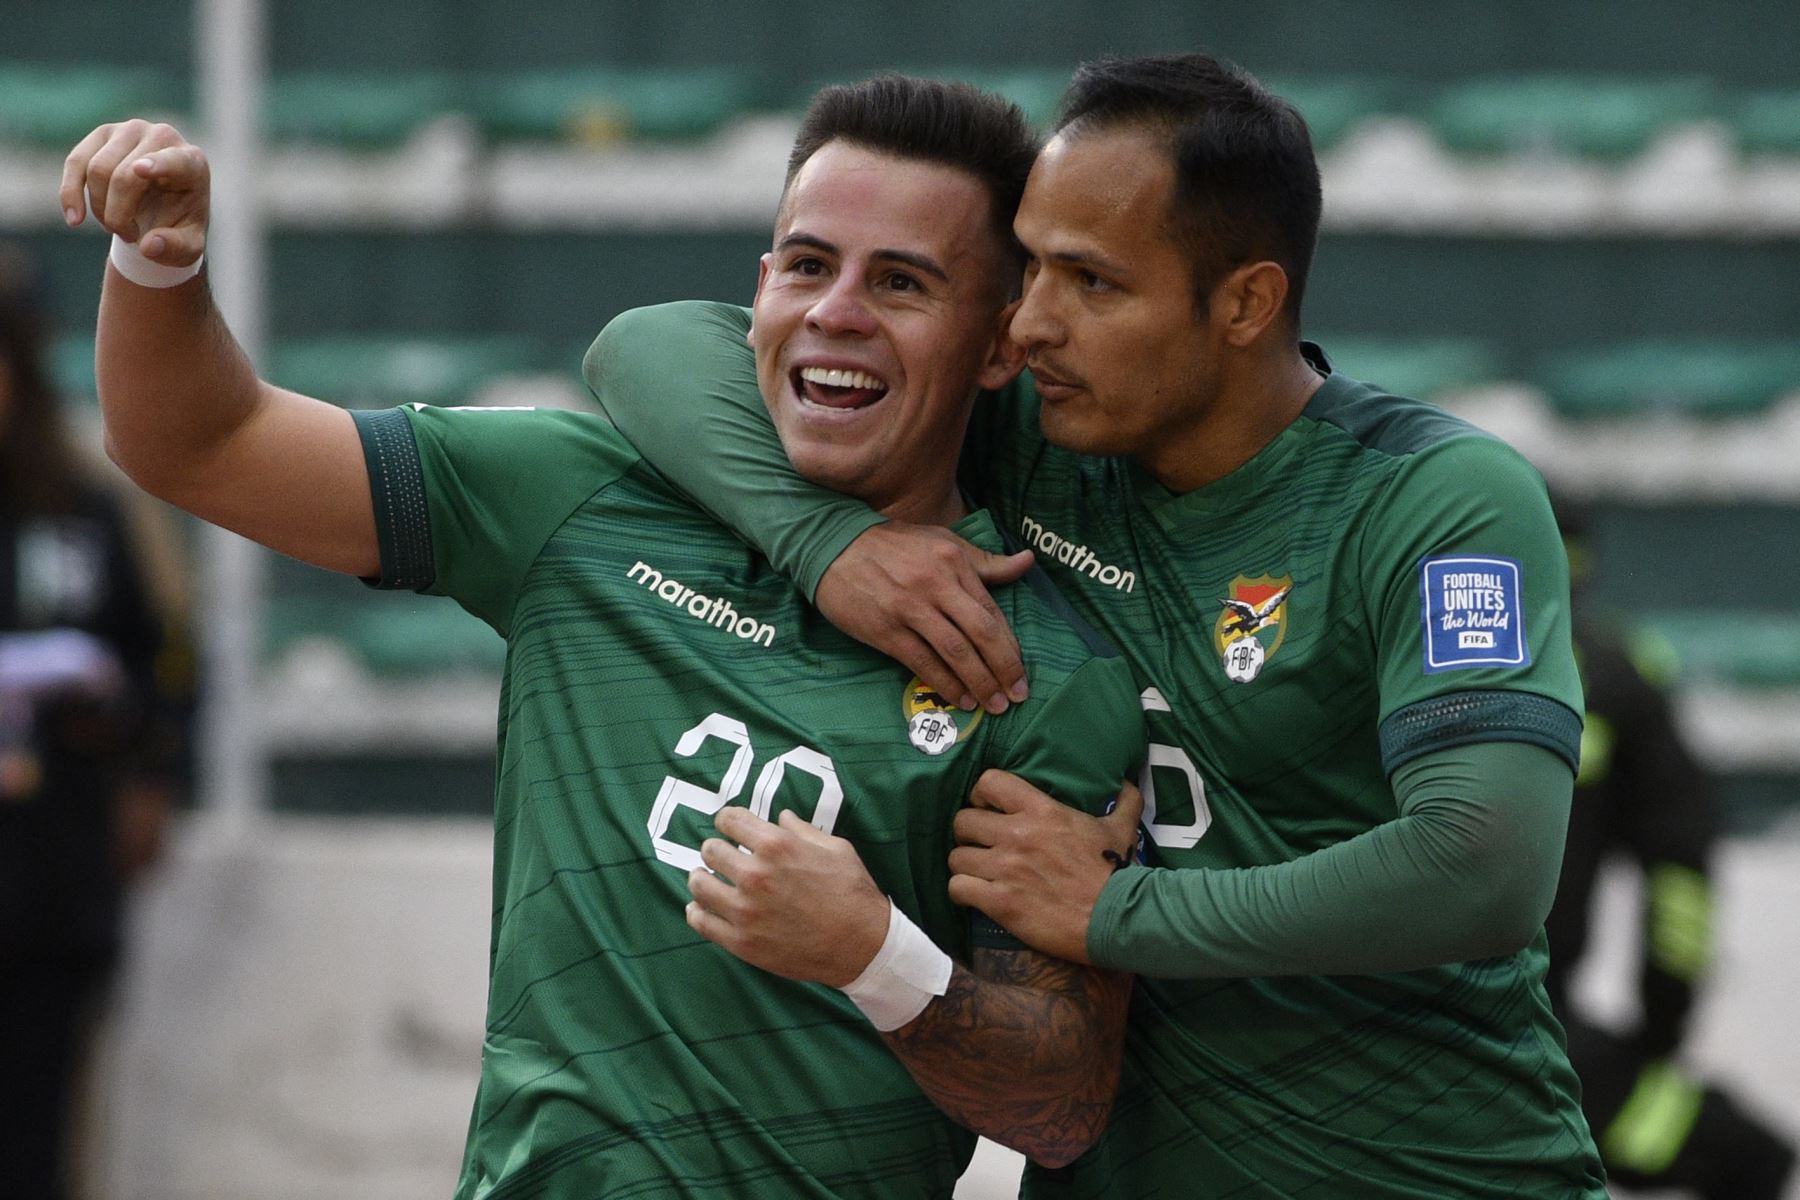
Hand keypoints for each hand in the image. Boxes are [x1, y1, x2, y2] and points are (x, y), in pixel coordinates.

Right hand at [61, 119, 209, 266]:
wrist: (165, 207)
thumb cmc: (180, 224)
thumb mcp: (189, 246)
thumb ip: (176, 248)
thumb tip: (149, 246)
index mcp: (191, 162)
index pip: (174, 161)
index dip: (157, 165)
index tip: (140, 170)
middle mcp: (162, 137)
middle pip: (124, 177)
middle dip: (118, 216)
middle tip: (129, 236)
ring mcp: (129, 131)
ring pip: (97, 170)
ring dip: (100, 208)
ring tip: (116, 225)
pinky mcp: (102, 134)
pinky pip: (76, 162)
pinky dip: (70, 193)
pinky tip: (74, 219)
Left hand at [687, 806, 891, 986]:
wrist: (861, 946)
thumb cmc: (852, 893)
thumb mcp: (836, 848)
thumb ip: (803, 830)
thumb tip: (781, 817)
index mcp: (777, 846)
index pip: (730, 820)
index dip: (728, 820)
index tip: (730, 826)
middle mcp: (755, 875)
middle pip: (710, 850)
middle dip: (716, 849)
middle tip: (723, 856)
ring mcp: (745, 911)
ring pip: (699, 884)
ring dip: (701, 877)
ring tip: (707, 879)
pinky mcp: (741, 942)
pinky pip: (701, 921)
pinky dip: (697, 911)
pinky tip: (701, 907)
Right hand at [814, 522, 1032, 715]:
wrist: (833, 545)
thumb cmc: (893, 544)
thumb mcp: (942, 541)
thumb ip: (985, 561)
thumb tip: (1028, 562)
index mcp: (954, 563)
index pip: (991, 612)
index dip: (1010, 647)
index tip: (1021, 674)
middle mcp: (936, 585)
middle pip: (980, 634)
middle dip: (1003, 669)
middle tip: (1016, 697)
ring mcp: (910, 609)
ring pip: (955, 652)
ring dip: (978, 682)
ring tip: (992, 705)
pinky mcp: (886, 629)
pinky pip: (922, 662)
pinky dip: (944, 683)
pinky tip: (958, 698)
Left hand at [948, 773, 1144, 962]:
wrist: (1117, 919)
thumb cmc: (1117, 873)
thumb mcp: (1122, 829)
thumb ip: (1123, 801)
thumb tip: (1129, 781)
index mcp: (1043, 811)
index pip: (989, 782)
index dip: (981, 795)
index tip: (987, 808)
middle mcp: (1018, 834)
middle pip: (963, 821)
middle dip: (968, 833)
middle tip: (980, 845)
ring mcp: (1006, 868)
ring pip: (956, 857)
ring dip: (965, 865)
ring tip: (977, 872)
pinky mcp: (1000, 902)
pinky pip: (958, 887)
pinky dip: (961, 892)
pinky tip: (973, 895)